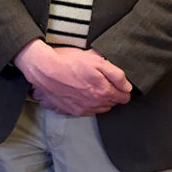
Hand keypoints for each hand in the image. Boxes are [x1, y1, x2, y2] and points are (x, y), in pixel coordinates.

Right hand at [14, 40, 131, 115]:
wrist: (44, 69)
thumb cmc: (67, 62)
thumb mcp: (96, 60)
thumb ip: (116, 74)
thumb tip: (127, 86)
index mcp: (104, 91)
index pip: (124, 97)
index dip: (120, 88)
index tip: (114, 82)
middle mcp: (95, 104)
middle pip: (112, 103)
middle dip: (109, 93)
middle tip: (98, 80)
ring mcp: (83, 109)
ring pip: (100, 108)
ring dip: (98, 100)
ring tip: (87, 86)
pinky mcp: (71, 110)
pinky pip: (87, 111)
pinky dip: (86, 104)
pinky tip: (79, 92)